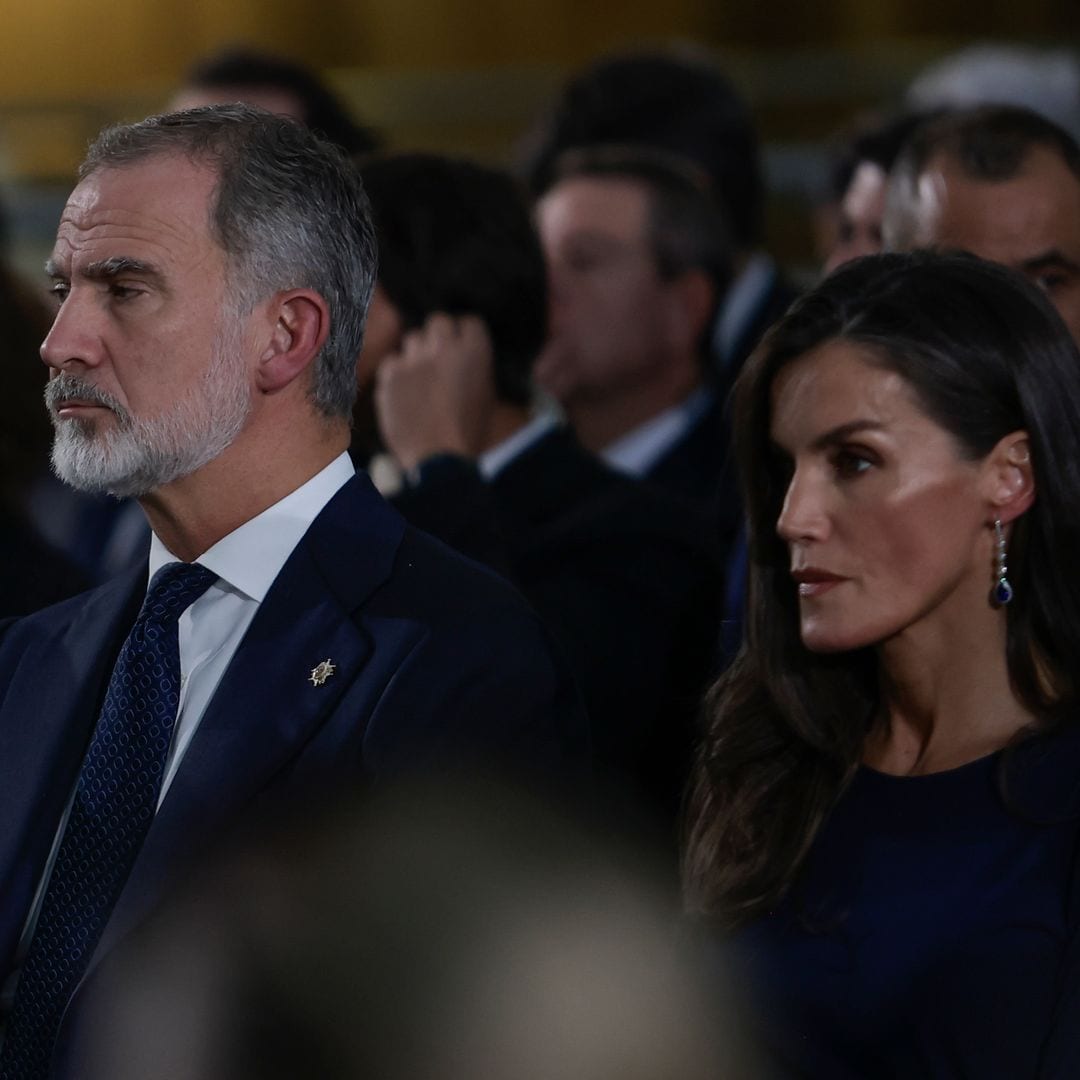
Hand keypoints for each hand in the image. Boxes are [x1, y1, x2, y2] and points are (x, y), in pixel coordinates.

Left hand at [374, 313, 496, 473]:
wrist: (438, 459)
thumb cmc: (468, 434)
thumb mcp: (486, 398)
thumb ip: (475, 370)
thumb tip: (465, 359)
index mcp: (475, 352)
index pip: (469, 323)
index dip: (464, 337)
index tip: (461, 349)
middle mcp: (444, 347)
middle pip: (438, 322)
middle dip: (439, 337)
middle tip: (439, 359)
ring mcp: (414, 359)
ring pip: (413, 339)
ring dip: (417, 354)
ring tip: (420, 379)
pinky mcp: (390, 374)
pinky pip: (392, 363)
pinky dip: (396, 374)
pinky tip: (403, 393)